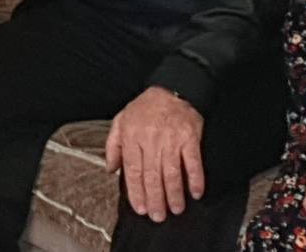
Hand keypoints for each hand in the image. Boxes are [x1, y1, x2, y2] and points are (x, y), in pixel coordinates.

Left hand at [105, 86, 204, 221]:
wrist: (172, 89)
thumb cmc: (145, 107)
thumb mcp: (121, 120)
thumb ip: (113, 145)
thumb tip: (111, 168)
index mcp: (132, 136)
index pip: (133, 171)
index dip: (136, 192)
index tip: (140, 208)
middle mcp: (151, 139)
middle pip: (152, 176)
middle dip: (155, 199)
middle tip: (158, 216)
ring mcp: (171, 139)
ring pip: (171, 173)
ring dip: (174, 194)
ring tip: (175, 209)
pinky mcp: (189, 138)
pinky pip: (193, 162)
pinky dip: (195, 179)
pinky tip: (195, 192)